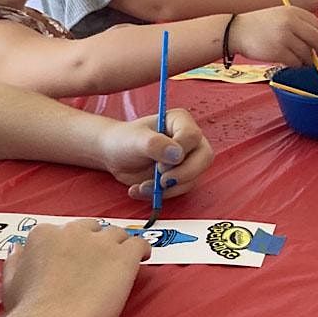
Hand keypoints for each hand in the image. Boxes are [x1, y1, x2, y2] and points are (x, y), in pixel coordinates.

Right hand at [3, 218, 149, 316]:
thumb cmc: (29, 310)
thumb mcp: (12, 282)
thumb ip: (16, 261)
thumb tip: (19, 248)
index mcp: (45, 234)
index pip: (65, 231)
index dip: (73, 247)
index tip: (76, 261)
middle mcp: (74, 231)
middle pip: (93, 229)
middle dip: (97, 243)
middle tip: (99, 264)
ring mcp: (101, 242)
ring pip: (117, 234)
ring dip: (119, 246)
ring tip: (120, 264)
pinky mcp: (123, 256)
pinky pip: (139, 243)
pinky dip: (142, 250)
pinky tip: (142, 259)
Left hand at [98, 109, 214, 199]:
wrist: (113, 156)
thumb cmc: (124, 140)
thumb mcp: (135, 140)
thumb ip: (155, 144)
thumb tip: (178, 155)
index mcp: (180, 121)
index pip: (193, 136)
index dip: (180, 152)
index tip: (160, 164)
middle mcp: (189, 140)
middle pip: (204, 158)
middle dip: (183, 174)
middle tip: (162, 181)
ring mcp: (187, 159)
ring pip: (194, 177)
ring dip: (169, 188)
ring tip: (143, 187)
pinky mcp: (181, 176)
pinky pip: (181, 189)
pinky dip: (163, 194)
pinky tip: (143, 191)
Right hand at [229, 6, 317, 66]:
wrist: (236, 30)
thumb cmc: (257, 24)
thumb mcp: (278, 14)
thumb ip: (296, 23)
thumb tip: (314, 42)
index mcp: (292, 11)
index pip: (316, 24)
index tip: (316, 42)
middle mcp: (291, 23)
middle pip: (316, 39)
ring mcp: (285, 37)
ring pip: (307, 53)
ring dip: (307, 60)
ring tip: (302, 62)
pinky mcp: (278, 51)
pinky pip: (296, 62)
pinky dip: (296, 65)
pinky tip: (291, 64)